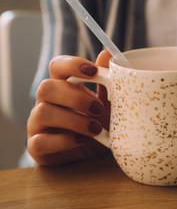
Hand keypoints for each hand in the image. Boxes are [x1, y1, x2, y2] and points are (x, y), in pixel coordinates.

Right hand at [27, 50, 112, 165]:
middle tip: (98, 108)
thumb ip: (106, 82)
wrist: (93, 155)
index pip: (57, 66)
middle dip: (75, 97)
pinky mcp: (37, 146)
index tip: (93, 71)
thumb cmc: (97, 124)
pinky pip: (41, 141)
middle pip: (46, 87)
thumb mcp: (107, 104)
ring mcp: (38, 124)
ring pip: (42, 113)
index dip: (72, 65)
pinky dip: (64, 141)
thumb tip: (108, 54)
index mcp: (63, 86)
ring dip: (74, 120)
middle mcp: (46, 102)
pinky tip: (82, 141)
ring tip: (96, 129)